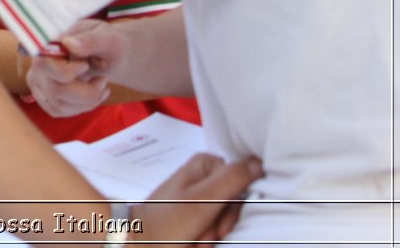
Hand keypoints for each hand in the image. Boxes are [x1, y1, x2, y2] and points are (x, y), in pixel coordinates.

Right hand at [27, 18, 120, 116]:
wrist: (110, 55)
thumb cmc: (108, 44)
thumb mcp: (107, 38)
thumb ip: (90, 40)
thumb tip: (68, 43)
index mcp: (48, 43)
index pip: (44, 64)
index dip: (65, 72)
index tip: (86, 66)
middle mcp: (38, 62)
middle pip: (55, 89)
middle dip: (86, 92)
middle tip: (103, 81)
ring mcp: (39, 81)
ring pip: (58, 104)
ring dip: (88, 101)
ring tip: (102, 86)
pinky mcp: (45, 96)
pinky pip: (58, 111)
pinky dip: (81, 107)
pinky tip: (93, 95)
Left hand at [131, 152, 261, 246]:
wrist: (140, 240)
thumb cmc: (167, 222)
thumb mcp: (202, 200)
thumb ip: (232, 180)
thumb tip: (259, 161)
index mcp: (206, 164)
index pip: (242, 184)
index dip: (233, 208)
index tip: (217, 223)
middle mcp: (205, 176)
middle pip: (235, 203)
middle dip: (221, 224)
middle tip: (203, 234)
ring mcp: (201, 194)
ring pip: (226, 217)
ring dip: (213, 234)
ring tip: (195, 240)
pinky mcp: (197, 211)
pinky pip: (215, 224)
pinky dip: (207, 236)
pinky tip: (194, 241)